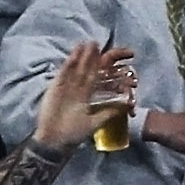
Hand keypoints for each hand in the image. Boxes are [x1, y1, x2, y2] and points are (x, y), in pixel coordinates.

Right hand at [36, 39, 134, 156]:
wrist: (55, 140)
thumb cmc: (74, 133)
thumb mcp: (97, 123)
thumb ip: (110, 112)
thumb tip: (128, 104)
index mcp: (86, 96)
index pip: (96, 78)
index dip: (104, 69)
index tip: (106, 63)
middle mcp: (77, 89)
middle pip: (86, 70)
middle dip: (91, 57)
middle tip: (96, 44)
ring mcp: (65, 87)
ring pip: (75, 69)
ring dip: (81, 56)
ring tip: (86, 44)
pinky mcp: (55, 88)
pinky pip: (63, 74)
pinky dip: (69, 64)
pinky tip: (75, 55)